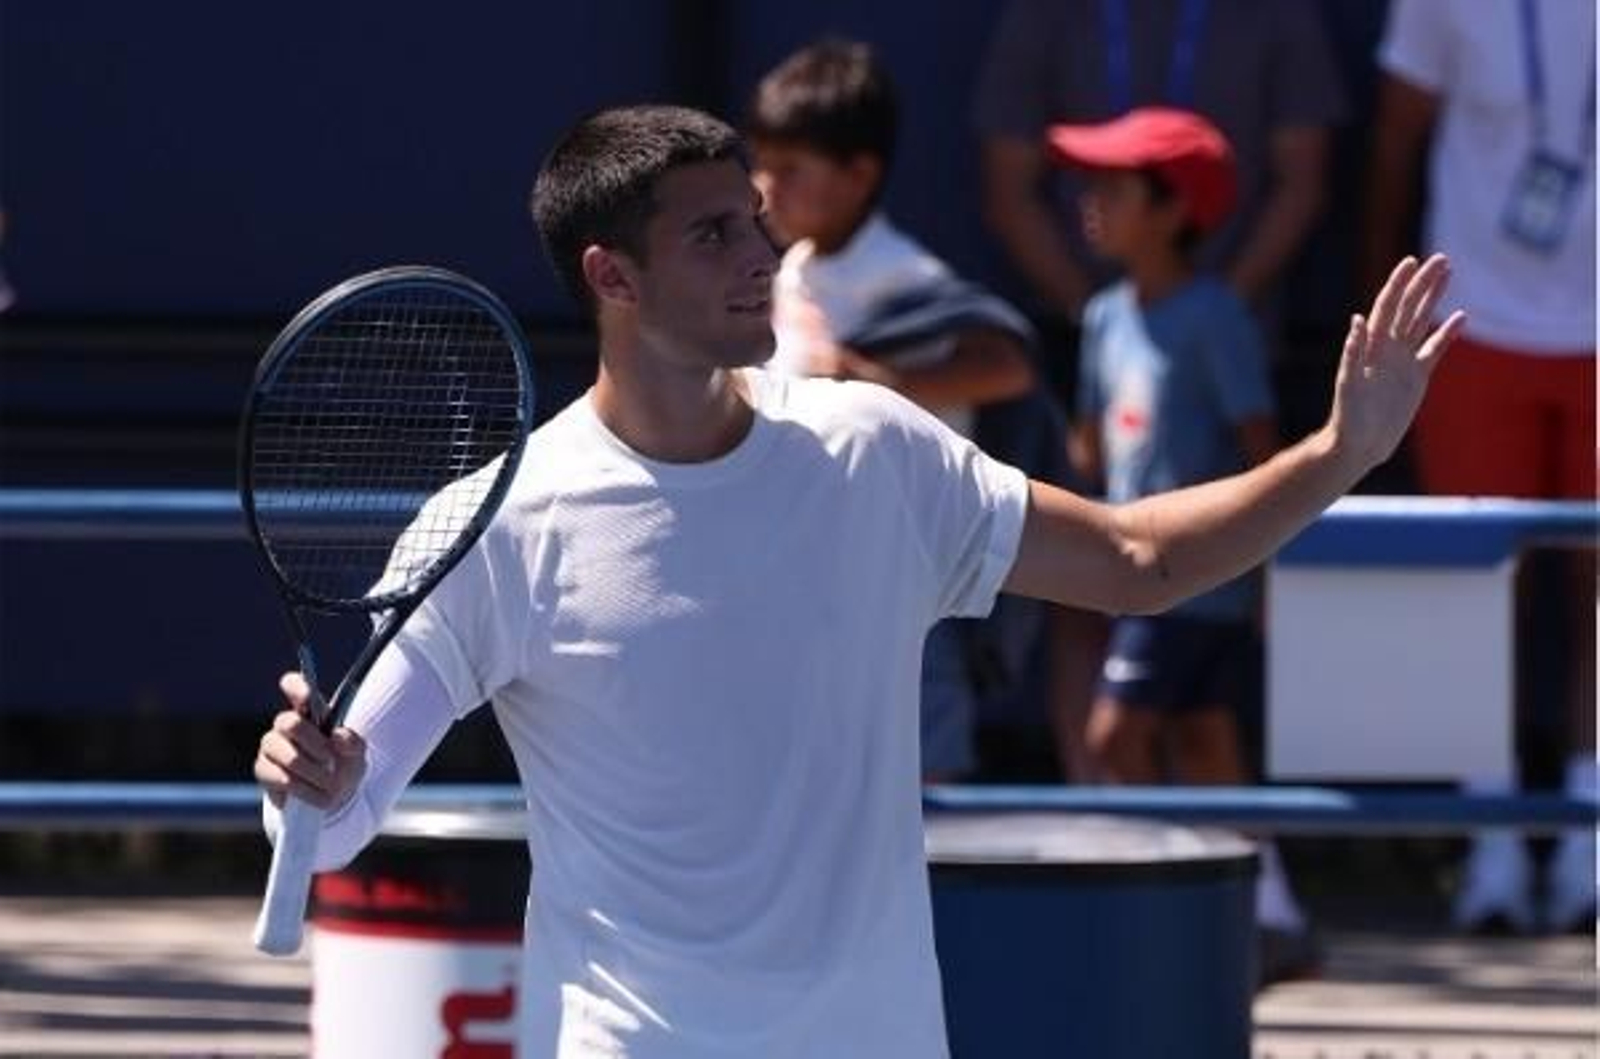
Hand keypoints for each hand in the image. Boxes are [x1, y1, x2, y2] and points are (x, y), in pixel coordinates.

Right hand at [253, 672, 366, 810]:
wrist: (333, 796)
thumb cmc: (344, 764)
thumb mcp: (357, 753)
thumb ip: (352, 742)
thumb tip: (337, 736)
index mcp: (309, 710)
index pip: (293, 686)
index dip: (296, 687)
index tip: (307, 695)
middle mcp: (285, 724)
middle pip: (289, 722)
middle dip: (315, 744)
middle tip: (331, 760)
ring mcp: (271, 746)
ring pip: (286, 755)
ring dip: (313, 773)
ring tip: (331, 784)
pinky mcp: (263, 770)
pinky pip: (278, 778)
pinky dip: (304, 790)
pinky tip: (317, 794)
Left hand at [1326, 254, 1464, 472]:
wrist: (1359, 444)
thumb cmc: (1348, 417)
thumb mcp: (1348, 384)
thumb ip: (1353, 353)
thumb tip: (1357, 320)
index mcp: (1371, 347)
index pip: (1386, 307)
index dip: (1398, 284)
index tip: (1411, 262)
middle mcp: (1387, 349)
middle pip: (1408, 308)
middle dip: (1423, 283)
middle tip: (1441, 258)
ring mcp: (1403, 361)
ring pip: (1421, 321)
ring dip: (1434, 298)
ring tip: (1447, 273)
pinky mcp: (1416, 377)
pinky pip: (1434, 350)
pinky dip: (1447, 334)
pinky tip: (1461, 317)